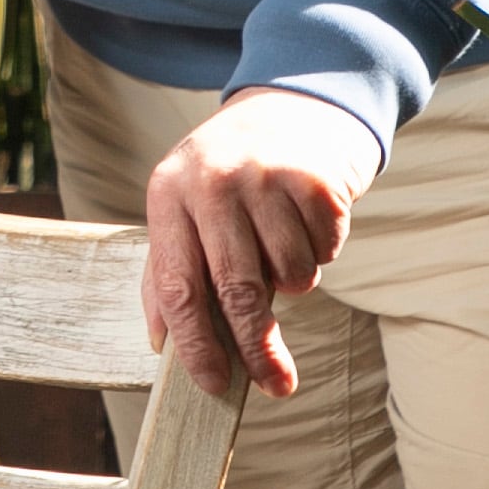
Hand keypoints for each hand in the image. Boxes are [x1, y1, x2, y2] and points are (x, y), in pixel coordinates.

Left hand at [146, 87, 383, 400]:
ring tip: (284, 244)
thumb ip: (170, 268)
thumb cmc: (233, 173)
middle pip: (236, 291)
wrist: (296, 103)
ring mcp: (267, 176)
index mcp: (168, 191)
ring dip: (296, 281)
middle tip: (276, 385)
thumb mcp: (186, 203)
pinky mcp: (316, 179)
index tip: (212, 385)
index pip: (177, 285)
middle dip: (257, 348)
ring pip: (291, 277)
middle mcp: (213, 181)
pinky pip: (326, 252)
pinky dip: (322, 251)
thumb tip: (162, 342)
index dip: (194, 343)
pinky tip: (308, 218)